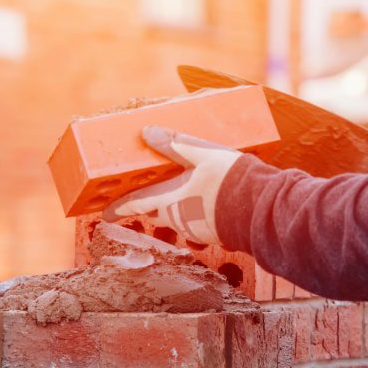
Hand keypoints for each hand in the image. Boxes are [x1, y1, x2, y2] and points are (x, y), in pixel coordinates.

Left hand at [103, 125, 240, 244]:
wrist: (262, 210)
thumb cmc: (231, 181)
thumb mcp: (202, 154)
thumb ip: (175, 144)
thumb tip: (147, 132)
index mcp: (171, 200)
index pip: (136, 205)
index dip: (118, 207)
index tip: (105, 213)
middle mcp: (179, 220)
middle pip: (156, 212)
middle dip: (149, 205)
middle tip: (146, 195)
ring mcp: (197, 231)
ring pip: (177, 218)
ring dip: (175, 207)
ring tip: (182, 192)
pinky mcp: (214, 236)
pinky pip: (196, 223)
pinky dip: (195, 212)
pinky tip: (207, 202)